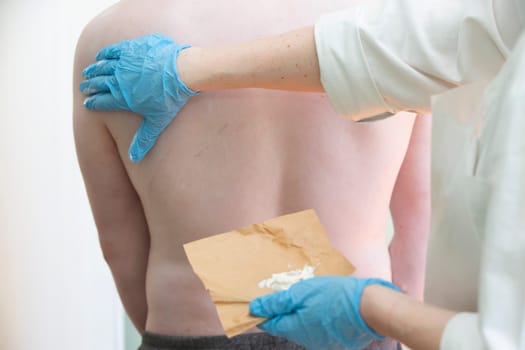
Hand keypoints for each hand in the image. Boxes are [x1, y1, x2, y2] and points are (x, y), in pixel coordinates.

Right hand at [80, 34, 197, 161]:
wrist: (183, 71)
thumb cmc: (171, 98)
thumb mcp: (158, 121)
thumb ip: (144, 139)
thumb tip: (134, 159)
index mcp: (123, 97)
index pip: (102, 101)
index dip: (93, 103)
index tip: (87, 104)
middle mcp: (119, 79)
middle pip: (99, 83)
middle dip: (89, 86)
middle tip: (83, 88)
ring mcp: (124, 62)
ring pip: (103, 66)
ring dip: (93, 70)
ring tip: (88, 73)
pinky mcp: (131, 48)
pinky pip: (113, 51)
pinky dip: (104, 54)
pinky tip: (100, 56)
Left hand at [250, 276, 399, 349]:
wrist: (368, 308)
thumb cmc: (334, 296)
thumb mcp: (301, 292)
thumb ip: (277, 301)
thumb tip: (254, 307)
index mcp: (293, 328)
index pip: (269, 322)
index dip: (264, 310)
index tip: (263, 298)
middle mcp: (304, 340)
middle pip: (286, 324)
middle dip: (285, 309)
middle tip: (290, 290)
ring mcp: (320, 342)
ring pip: (303, 326)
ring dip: (302, 312)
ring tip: (310, 294)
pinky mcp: (334, 340)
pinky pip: (318, 328)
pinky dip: (316, 317)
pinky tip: (323, 304)